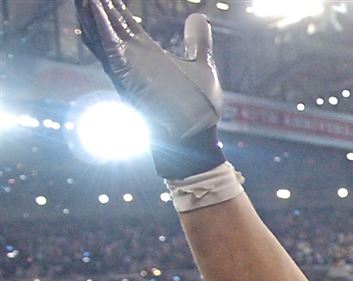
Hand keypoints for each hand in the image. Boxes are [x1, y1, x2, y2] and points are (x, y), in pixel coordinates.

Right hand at [74, 0, 223, 177]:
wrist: (196, 135)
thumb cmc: (199, 107)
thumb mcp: (201, 64)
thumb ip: (198, 40)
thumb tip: (199, 17)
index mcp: (147, 56)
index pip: (124, 26)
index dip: (114, 9)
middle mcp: (134, 60)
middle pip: (108, 26)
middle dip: (96, 7)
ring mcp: (128, 67)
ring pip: (102, 33)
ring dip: (90, 12)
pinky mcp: (128, 75)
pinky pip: (109, 46)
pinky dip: (100, 26)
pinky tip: (91, 5)